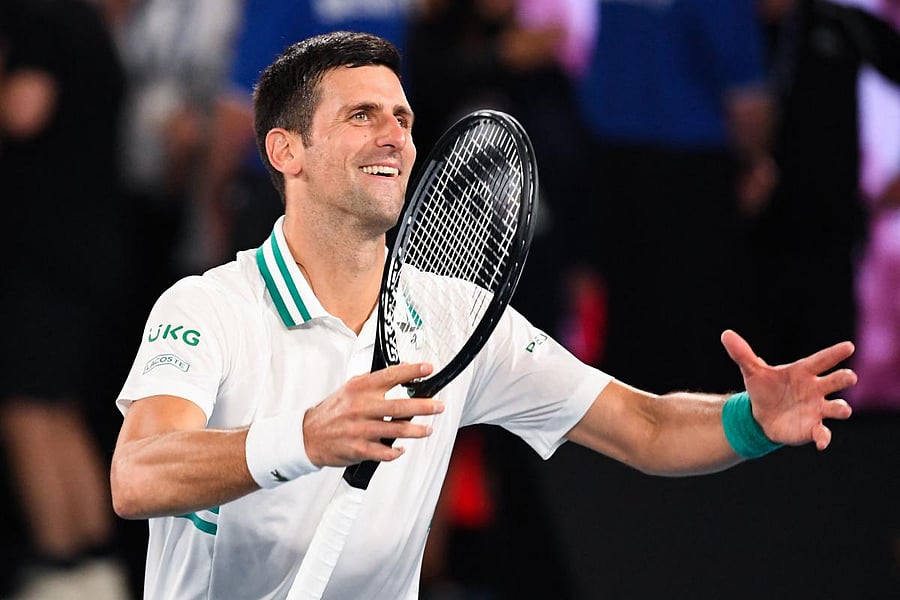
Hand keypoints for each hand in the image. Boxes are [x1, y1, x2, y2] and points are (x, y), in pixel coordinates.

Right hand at [303, 363, 443, 466]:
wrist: (307, 435)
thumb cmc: (332, 411)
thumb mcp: (350, 389)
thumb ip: (374, 381)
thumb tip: (402, 370)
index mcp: (359, 388)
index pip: (391, 375)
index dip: (413, 371)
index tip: (428, 368)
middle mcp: (361, 406)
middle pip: (400, 405)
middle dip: (424, 405)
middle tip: (438, 406)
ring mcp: (361, 429)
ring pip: (397, 429)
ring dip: (416, 430)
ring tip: (428, 429)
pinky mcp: (359, 449)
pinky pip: (384, 452)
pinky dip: (395, 451)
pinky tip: (401, 449)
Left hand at [720, 330, 855, 449]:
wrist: (760, 416)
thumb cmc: (763, 389)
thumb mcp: (752, 372)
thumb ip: (742, 354)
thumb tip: (726, 334)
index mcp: (803, 372)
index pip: (821, 360)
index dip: (835, 353)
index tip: (848, 346)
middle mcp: (815, 389)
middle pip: (836, 381)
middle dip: (844, 378)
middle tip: (849, 376)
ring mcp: (817, 409)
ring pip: (837, 407)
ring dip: (841, 408)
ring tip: (842, 409)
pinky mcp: (812, 428)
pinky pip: (823, 433)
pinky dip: (824, 438)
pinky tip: (821, 443)